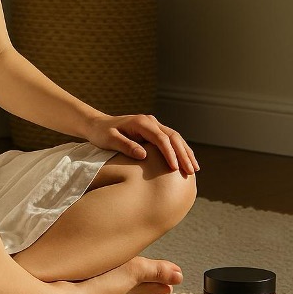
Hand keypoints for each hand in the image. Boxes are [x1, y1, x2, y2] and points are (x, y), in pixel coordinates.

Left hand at [83, 113, 199, 176]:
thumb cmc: (102, 134)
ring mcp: (153, 125)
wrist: (98, 125)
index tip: (175, 169)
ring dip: (185, 152)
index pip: (161, 139)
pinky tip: (186, 161)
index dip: (169, 154)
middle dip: (183, 154)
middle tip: (191, 171)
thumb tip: (143, 155)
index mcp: (141, 123)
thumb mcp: (110, 140)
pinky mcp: (154, 131)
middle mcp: (150, 122)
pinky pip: (171, 140)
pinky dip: (180, 150)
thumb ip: (126, 146)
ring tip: (194, 168)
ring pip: (175, 138)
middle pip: (173, 137)